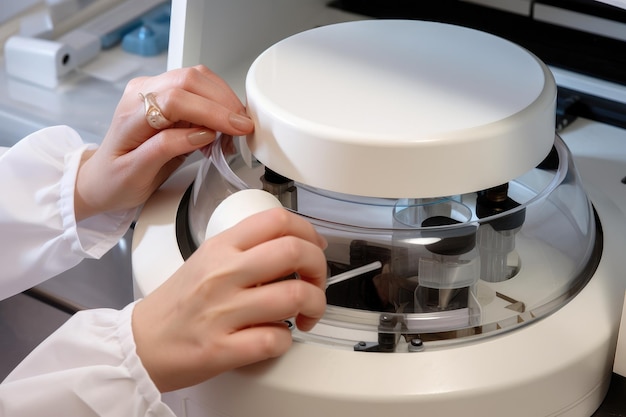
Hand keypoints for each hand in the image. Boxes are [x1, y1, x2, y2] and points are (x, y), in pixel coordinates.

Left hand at [74, 65, 253, 219]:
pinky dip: (218, 103)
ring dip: (223, 101)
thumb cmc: (115, 180)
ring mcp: (154, 90)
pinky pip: (199, 88)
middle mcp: (142, 94)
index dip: (211, 112)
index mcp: (130, 113)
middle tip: (242, 128)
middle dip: (223, 103)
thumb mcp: (136, 173)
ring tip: (232, 131)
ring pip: (198, 79)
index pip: (176, 100)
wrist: (102, 179)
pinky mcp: (166, 95)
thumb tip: (202, 133)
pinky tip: (221, 127)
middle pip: (190, 80)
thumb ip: (167, 148)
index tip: (235, 128)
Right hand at [131, 208, 327, 392]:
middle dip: (320, 269)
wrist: (142, 344)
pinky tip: (277, 337)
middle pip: (295, 252)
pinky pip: (275, 339)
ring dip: (313, 307)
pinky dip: (287, 340)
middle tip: (316, 283)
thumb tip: (296, 247)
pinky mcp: (222, 348)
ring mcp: (223, 311)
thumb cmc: (178, 303)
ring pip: (294, 296)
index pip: (277, 220)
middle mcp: (223, 273)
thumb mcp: (207, 258)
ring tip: (305, 314)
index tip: (315, 248)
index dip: (309, 232)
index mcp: (221, 247)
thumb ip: (248, 249)